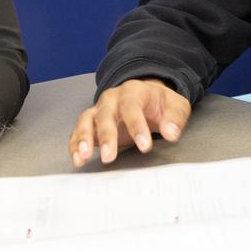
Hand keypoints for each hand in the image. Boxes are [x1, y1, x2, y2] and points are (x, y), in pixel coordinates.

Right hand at [68, 78, 191, 167]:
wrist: (147, 96)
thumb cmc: (160, 103)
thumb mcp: (175, 106)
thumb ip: (175, 118)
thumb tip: (171, 133)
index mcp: (134, 92)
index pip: (132, 107)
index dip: (137, 126)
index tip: (144, 145)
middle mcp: (113, 99)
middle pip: (105, 114)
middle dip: (106, 136)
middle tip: (109, 157)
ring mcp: (100, 109)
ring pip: (86, 120)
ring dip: (83, 138)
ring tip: (84, 156)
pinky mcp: (92, 122)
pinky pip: (78, 130)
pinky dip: (75, 144)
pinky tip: (78, 158)